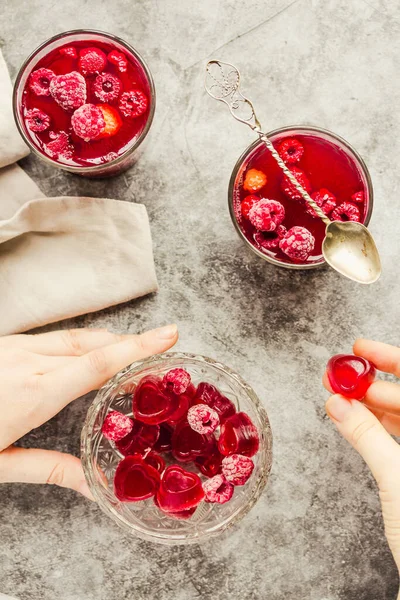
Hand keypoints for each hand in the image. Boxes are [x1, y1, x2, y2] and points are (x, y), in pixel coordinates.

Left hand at [0, 324, 177, 498]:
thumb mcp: (1, 463)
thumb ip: (48, 469)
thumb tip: (92, 486)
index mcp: (34, 393)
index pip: (99, 364)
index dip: (139, 347)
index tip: (169, 334)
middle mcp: (28, 361)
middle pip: (95, 345)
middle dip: (133, 344)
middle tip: (164, 345)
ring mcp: (16, 346)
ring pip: (77, 337)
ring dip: (109, 341)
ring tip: (135, 349)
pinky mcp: (7, 341)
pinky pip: (56, 337)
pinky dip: (83, 342)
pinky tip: (91, 349)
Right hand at [324, 339, 399, 582]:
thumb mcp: (397, 479)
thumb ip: (366, 435)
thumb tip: (337, 401)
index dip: (392, 359)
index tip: (361, 347)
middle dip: (375, 381)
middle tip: (341, 373)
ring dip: (371, 402)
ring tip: (340, 392)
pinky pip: (398, 435)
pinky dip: (374, 424)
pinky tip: (352, 416)